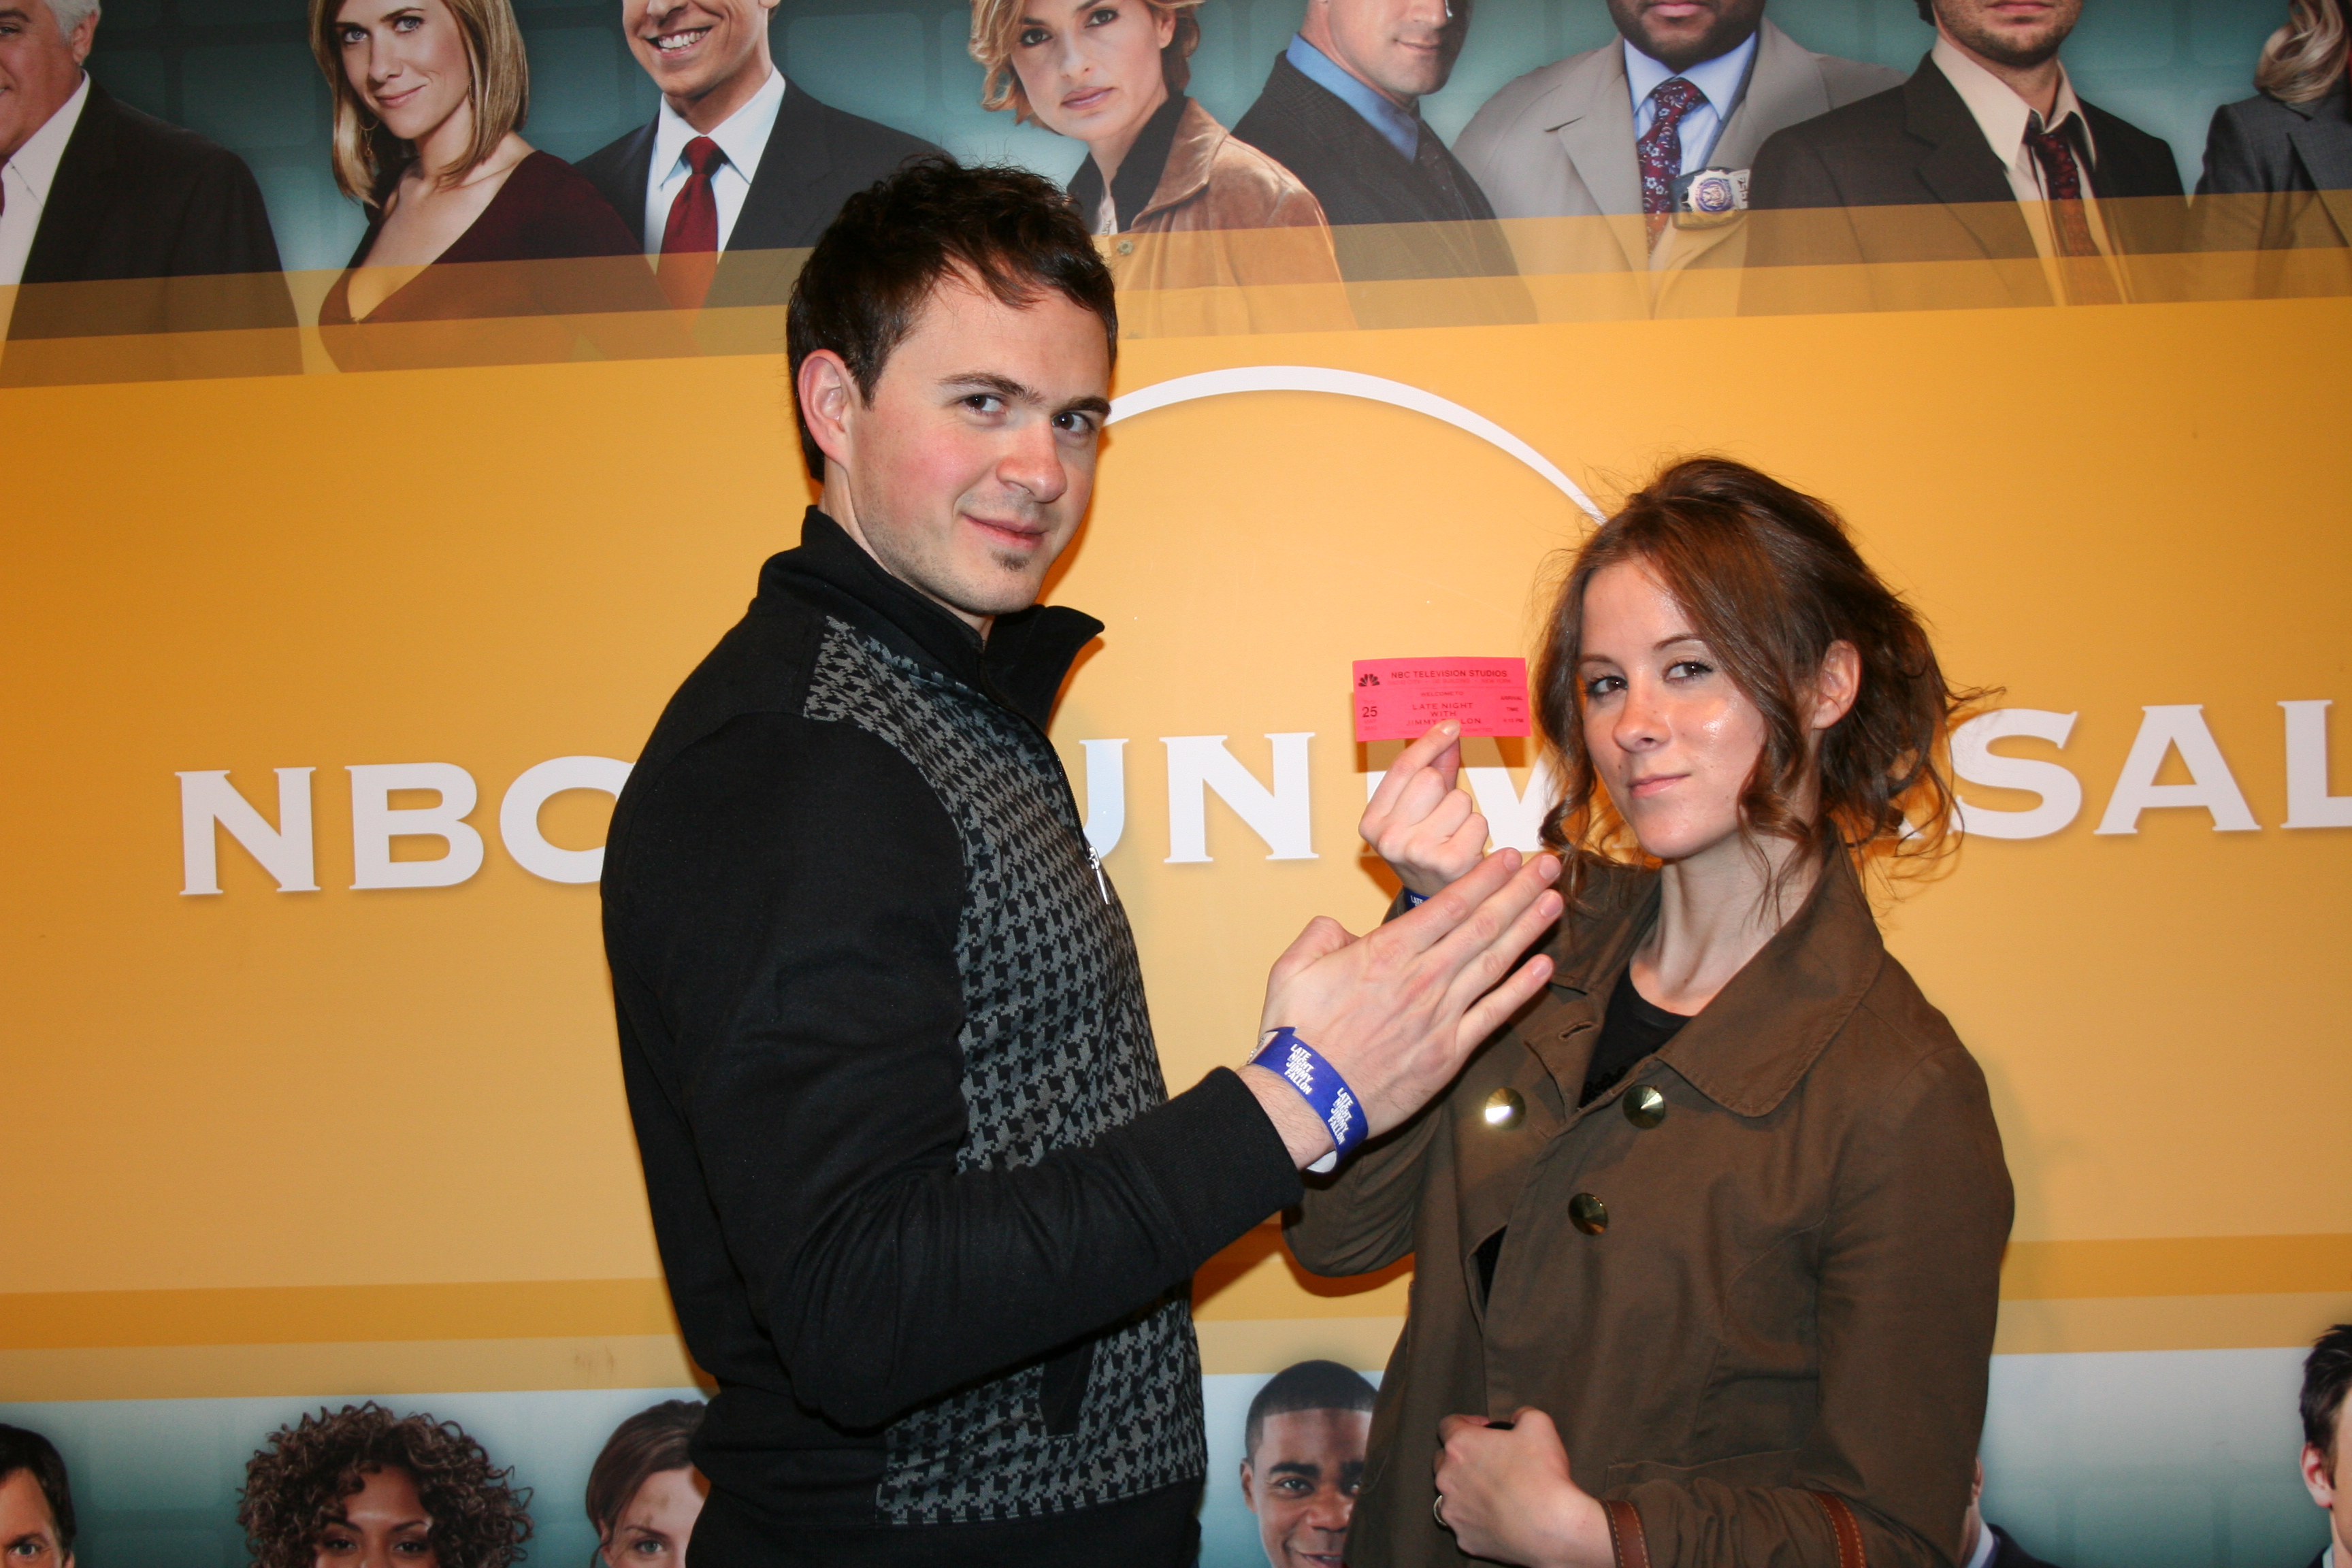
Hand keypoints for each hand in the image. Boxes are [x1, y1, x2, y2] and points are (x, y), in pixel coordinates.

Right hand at [1243, 848, 1561, 1167]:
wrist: (1307, 1098)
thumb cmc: (1297, 1036)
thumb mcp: (1293, 968)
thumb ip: (1322, 934)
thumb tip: (1344, 929)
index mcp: (1386, 953)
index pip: (1449, 904)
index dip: (1485, 878)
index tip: (1510, 858)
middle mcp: (1422, 978)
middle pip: (1482, 925)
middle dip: (1519, 891)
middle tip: (1548, 866)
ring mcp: (1441, 1015)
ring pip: (1495, 963)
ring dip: (1527, 930)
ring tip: (1554, 903)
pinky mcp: (1450, 1052)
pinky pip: (1494, 1014)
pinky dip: (1522, 990)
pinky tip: (1543, 967)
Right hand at [1362, 720, 1489, 897]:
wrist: (1438, 907)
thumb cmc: (1428, 853)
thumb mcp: (1418, 812)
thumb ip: (1433, 770)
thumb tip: (1449, 732)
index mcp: (1372, 822)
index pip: (1403, 768)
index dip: (1429, 742)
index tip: (1450, 726)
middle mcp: (1388, 838)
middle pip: (1431, 780)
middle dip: (1447, 791)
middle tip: (1443, 817)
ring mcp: (1417, 852)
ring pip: (1459, 800)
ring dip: (1465, 814)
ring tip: (1454, 837)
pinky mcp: (1449, 863)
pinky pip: (1477, 821)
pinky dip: (1478, 832)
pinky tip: (1466, 850)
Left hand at [1433, 1408, 1608, 1567]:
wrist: (1552, 1527)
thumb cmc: (1543, 1475)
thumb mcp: (1538, 1424)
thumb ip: (1521, 1414)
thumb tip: (1517, 1419)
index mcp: (1460, 1446)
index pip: (1448, 1424)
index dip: (1468, 1423)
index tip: (1486, 1430)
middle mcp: (1447, 1477)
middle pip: (1444, 1460)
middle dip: (1463, 1458)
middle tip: (1491, 1462)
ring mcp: (1453, 1511)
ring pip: (1451, 1495)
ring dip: (1467, 1490)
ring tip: (1496, 1493)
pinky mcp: (1464, 1538)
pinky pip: (1465, 1524)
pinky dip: (1477, 1520)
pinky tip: (1500, 1518)